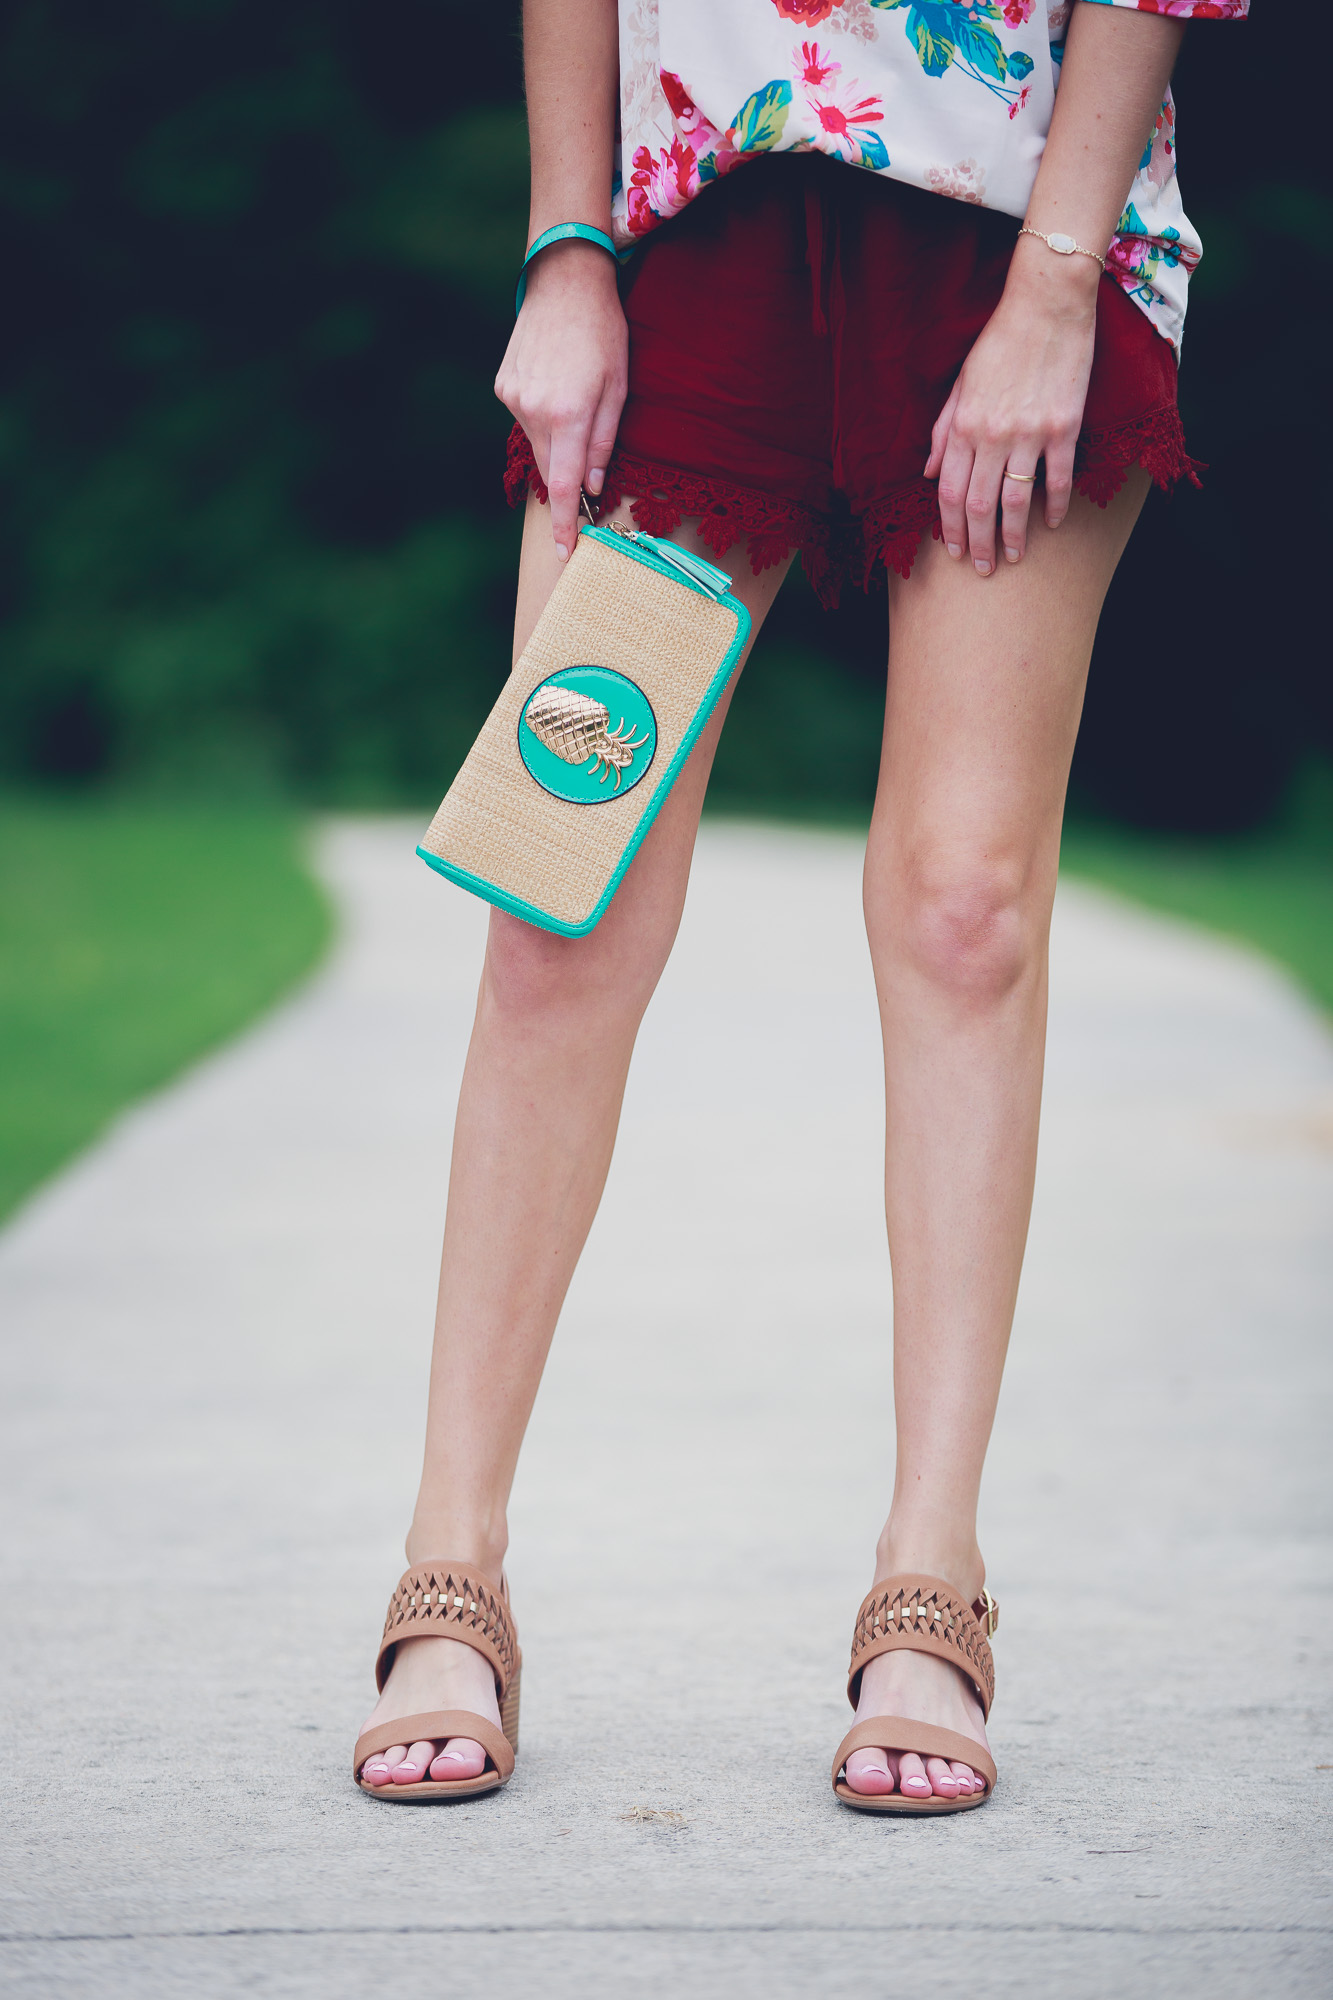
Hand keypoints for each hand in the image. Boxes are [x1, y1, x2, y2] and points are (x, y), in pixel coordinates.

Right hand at [494, 241, 627, 560]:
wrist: (564, 280)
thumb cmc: (603, 332)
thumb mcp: (619, 388)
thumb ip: (603, 442)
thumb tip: (592, 487)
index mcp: (568, 414)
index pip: (564, 486)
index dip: (567, 524)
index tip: (566, 554)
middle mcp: (534, 411)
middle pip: (550, 469)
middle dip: (567, 480)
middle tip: (587, 480)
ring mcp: (513, 399)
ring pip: (538, 444)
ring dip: (557, 441)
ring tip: (575, 402)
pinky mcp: (503, 386)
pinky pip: (526, 419)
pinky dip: (543, 417)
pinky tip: (556, 387)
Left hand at [924, 239, 1099, 575]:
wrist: (1047, 305)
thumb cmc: (1000, 340)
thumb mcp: (961, 382)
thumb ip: (944, 429)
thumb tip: (931, 472)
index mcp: (964, 425)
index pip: (951, 491)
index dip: (950, 527)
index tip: (952, 550)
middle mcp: (993, 435)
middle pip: (979, 505)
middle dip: (977, 543)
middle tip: (981, 568)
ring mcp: (1030, 433)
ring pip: (1016, 500)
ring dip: (1013, 536)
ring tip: (1013, 557)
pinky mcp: (1064, 427)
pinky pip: (1058, 478)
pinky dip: (1055, 506)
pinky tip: (1052, 524)